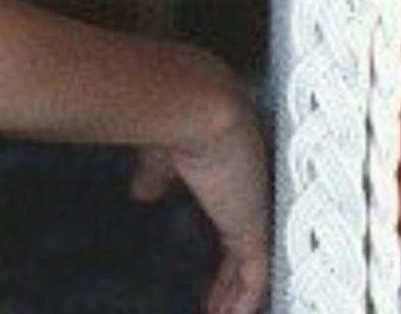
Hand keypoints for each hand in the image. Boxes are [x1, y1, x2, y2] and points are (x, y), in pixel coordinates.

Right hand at [131, 81, 269, 313]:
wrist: (197, 107)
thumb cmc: (180, 117)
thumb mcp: (163, 152)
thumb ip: (159, 172)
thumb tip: (144, 191)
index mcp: (231, 170)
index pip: (235, 212)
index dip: (227, 240)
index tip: (218, 263)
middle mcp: (249, 190)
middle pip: (247, 240)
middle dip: (233, 273)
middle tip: (221, 297)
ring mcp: (254, 207)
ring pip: (254, 260)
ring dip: (238, 290)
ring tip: (226, 312)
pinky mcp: (252, 224)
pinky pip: (256, 271)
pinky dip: (246, 295)